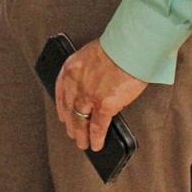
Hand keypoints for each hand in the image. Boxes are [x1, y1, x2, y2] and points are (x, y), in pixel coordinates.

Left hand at [55, 39, 146, 153]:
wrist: (130, 47)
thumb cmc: (118, 46)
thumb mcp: (92, 55)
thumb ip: (88, 72)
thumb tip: (94, 88)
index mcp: (71, 68)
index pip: (60, 91)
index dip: (61, 107)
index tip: (62, 116)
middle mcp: (76, 82)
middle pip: (69, 109)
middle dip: (70, 124)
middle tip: (72, 133)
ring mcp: (89, 95)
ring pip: (80, 120)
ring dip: (81, 135)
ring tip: (83, 143)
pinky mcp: (104, 105)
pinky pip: (98, 126)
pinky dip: (96, 138)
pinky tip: (96, 144)